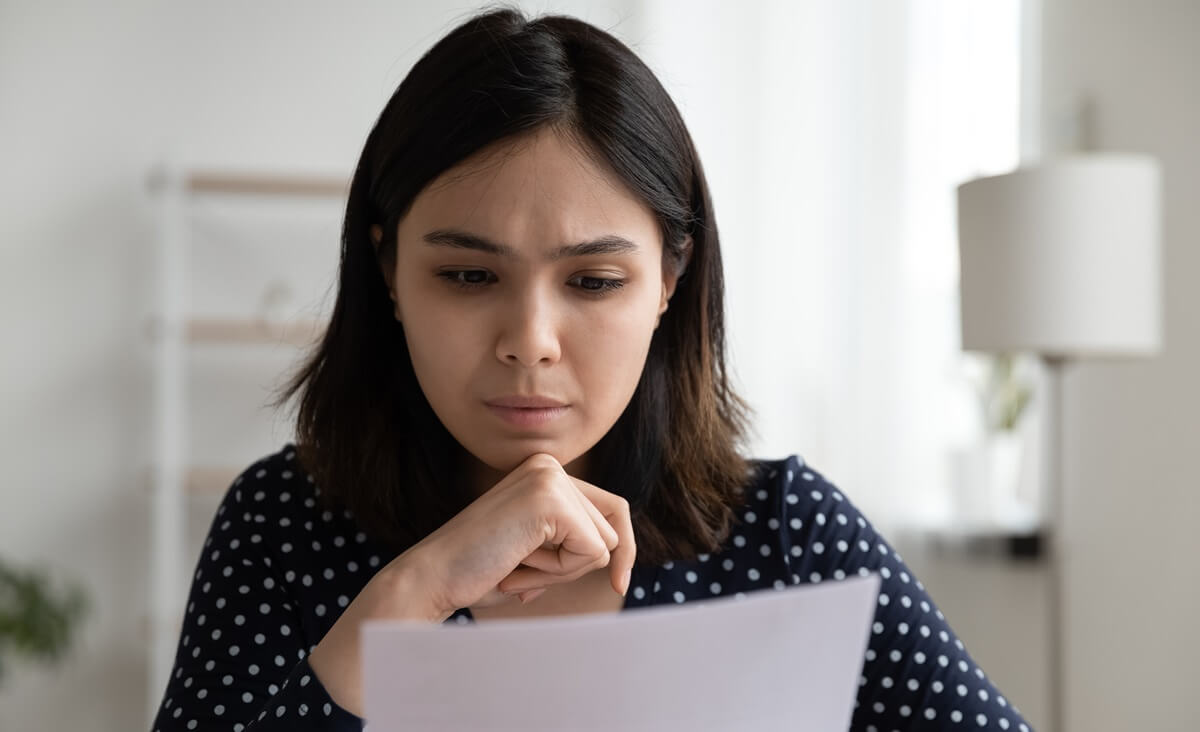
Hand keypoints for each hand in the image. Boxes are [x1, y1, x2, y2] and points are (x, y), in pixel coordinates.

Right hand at [308, 452, 635, 716]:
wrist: (433, 578)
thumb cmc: (480, 571)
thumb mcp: (536, 551)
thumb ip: (571, 541)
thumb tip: (618, 551)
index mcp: (545, 472)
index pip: (613, 510)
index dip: (622, 551)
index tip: (619, 587)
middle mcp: (549, 466)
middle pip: (612, 531)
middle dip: (574, 566)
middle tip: (518, 568)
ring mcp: (550, 478)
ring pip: (604, 545)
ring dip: (563, 571)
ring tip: (514, 564)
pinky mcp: (550, 499)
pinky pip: (592, 553)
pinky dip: (558, 572)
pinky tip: (516, 563)